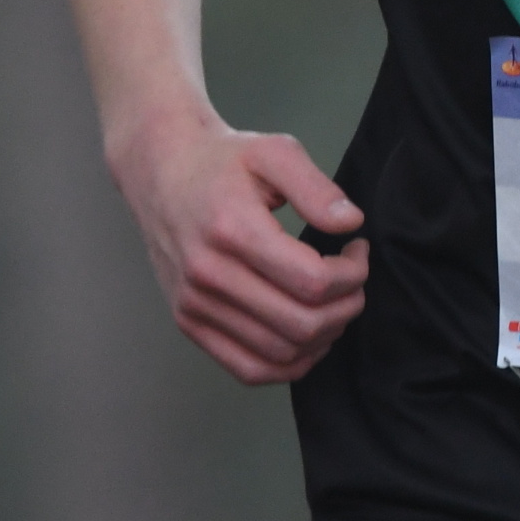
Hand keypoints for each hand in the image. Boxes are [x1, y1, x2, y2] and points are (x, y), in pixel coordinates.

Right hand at [113, 112, 368, 385]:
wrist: (161, 171)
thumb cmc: (223, 160)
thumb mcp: (275, 152)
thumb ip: (316, 187)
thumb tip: (351, 224)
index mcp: (232, 230)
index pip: (312, 281)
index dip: (353, 274)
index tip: (358, 249)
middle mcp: (208, 275)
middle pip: (300, 323)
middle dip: (346, 306)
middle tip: (354, 280)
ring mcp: (194, 305)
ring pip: (279, 353)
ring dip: (324, 337)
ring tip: (336, 304)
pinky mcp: (188, 322)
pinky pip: (248, 369)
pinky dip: (289, 365)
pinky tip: (310, 338)